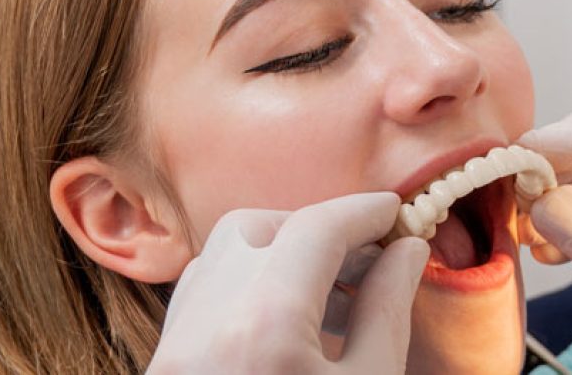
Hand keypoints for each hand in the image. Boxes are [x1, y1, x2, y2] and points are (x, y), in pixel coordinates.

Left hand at [147, 193, 428, 374]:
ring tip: (330, 294)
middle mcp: (207, 324)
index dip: (365, 212)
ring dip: (277, 254)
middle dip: (316, 228)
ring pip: (219, 257)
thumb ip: (388, 313)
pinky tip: (286, 321)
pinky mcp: (165, 368)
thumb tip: (406, 252)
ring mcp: (176, 348)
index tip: (396, 216)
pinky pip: (198, 297)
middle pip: (258, 226)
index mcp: (267, 326)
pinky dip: (243, 286)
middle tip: (366, 257)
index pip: (317, 228)